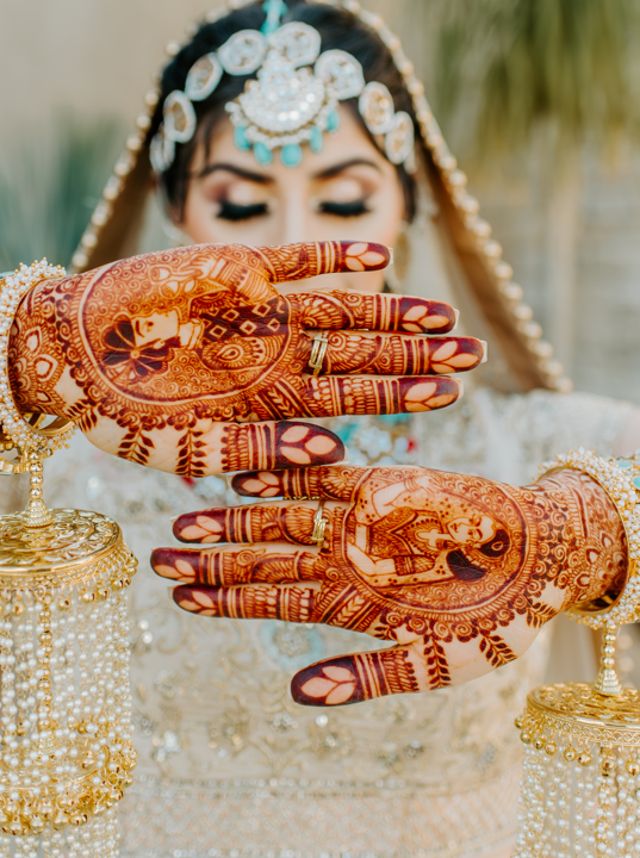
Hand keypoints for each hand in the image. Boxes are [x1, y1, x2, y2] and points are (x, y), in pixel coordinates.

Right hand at [8, 241, 482, 473]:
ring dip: (392, 308)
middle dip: (415, 354)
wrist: (72, 354)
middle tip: (473, 353)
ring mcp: (263, 312)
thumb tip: (333, 452)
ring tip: (444, 312)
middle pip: (361, 354)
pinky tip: (380, 257)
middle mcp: (278, 357)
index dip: (398, 394)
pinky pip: (296, 262)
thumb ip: (260, 448)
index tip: (450, 394)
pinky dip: (334, 257)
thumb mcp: (191, 446)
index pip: (350, 399)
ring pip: (342, 308)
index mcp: (271, 401)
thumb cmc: (123, 413)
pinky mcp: (238, 269)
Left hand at [153, 464, 625, 704]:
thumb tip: (295, 696)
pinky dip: (289, 478)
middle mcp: (344, 558)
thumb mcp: (426, 666)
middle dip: (211, 559)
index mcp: (349, 602)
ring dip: (236, 519)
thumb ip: (362, 678)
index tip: (177, 595)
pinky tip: (248, 475)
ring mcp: (360, 522)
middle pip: (264, 558)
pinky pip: (328, 480)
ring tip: (186, 519)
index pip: (270, 599)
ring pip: (284, 519)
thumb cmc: (489, 623)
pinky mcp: (386, 486)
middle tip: (159, 555)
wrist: (538, 562)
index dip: (222, 598)